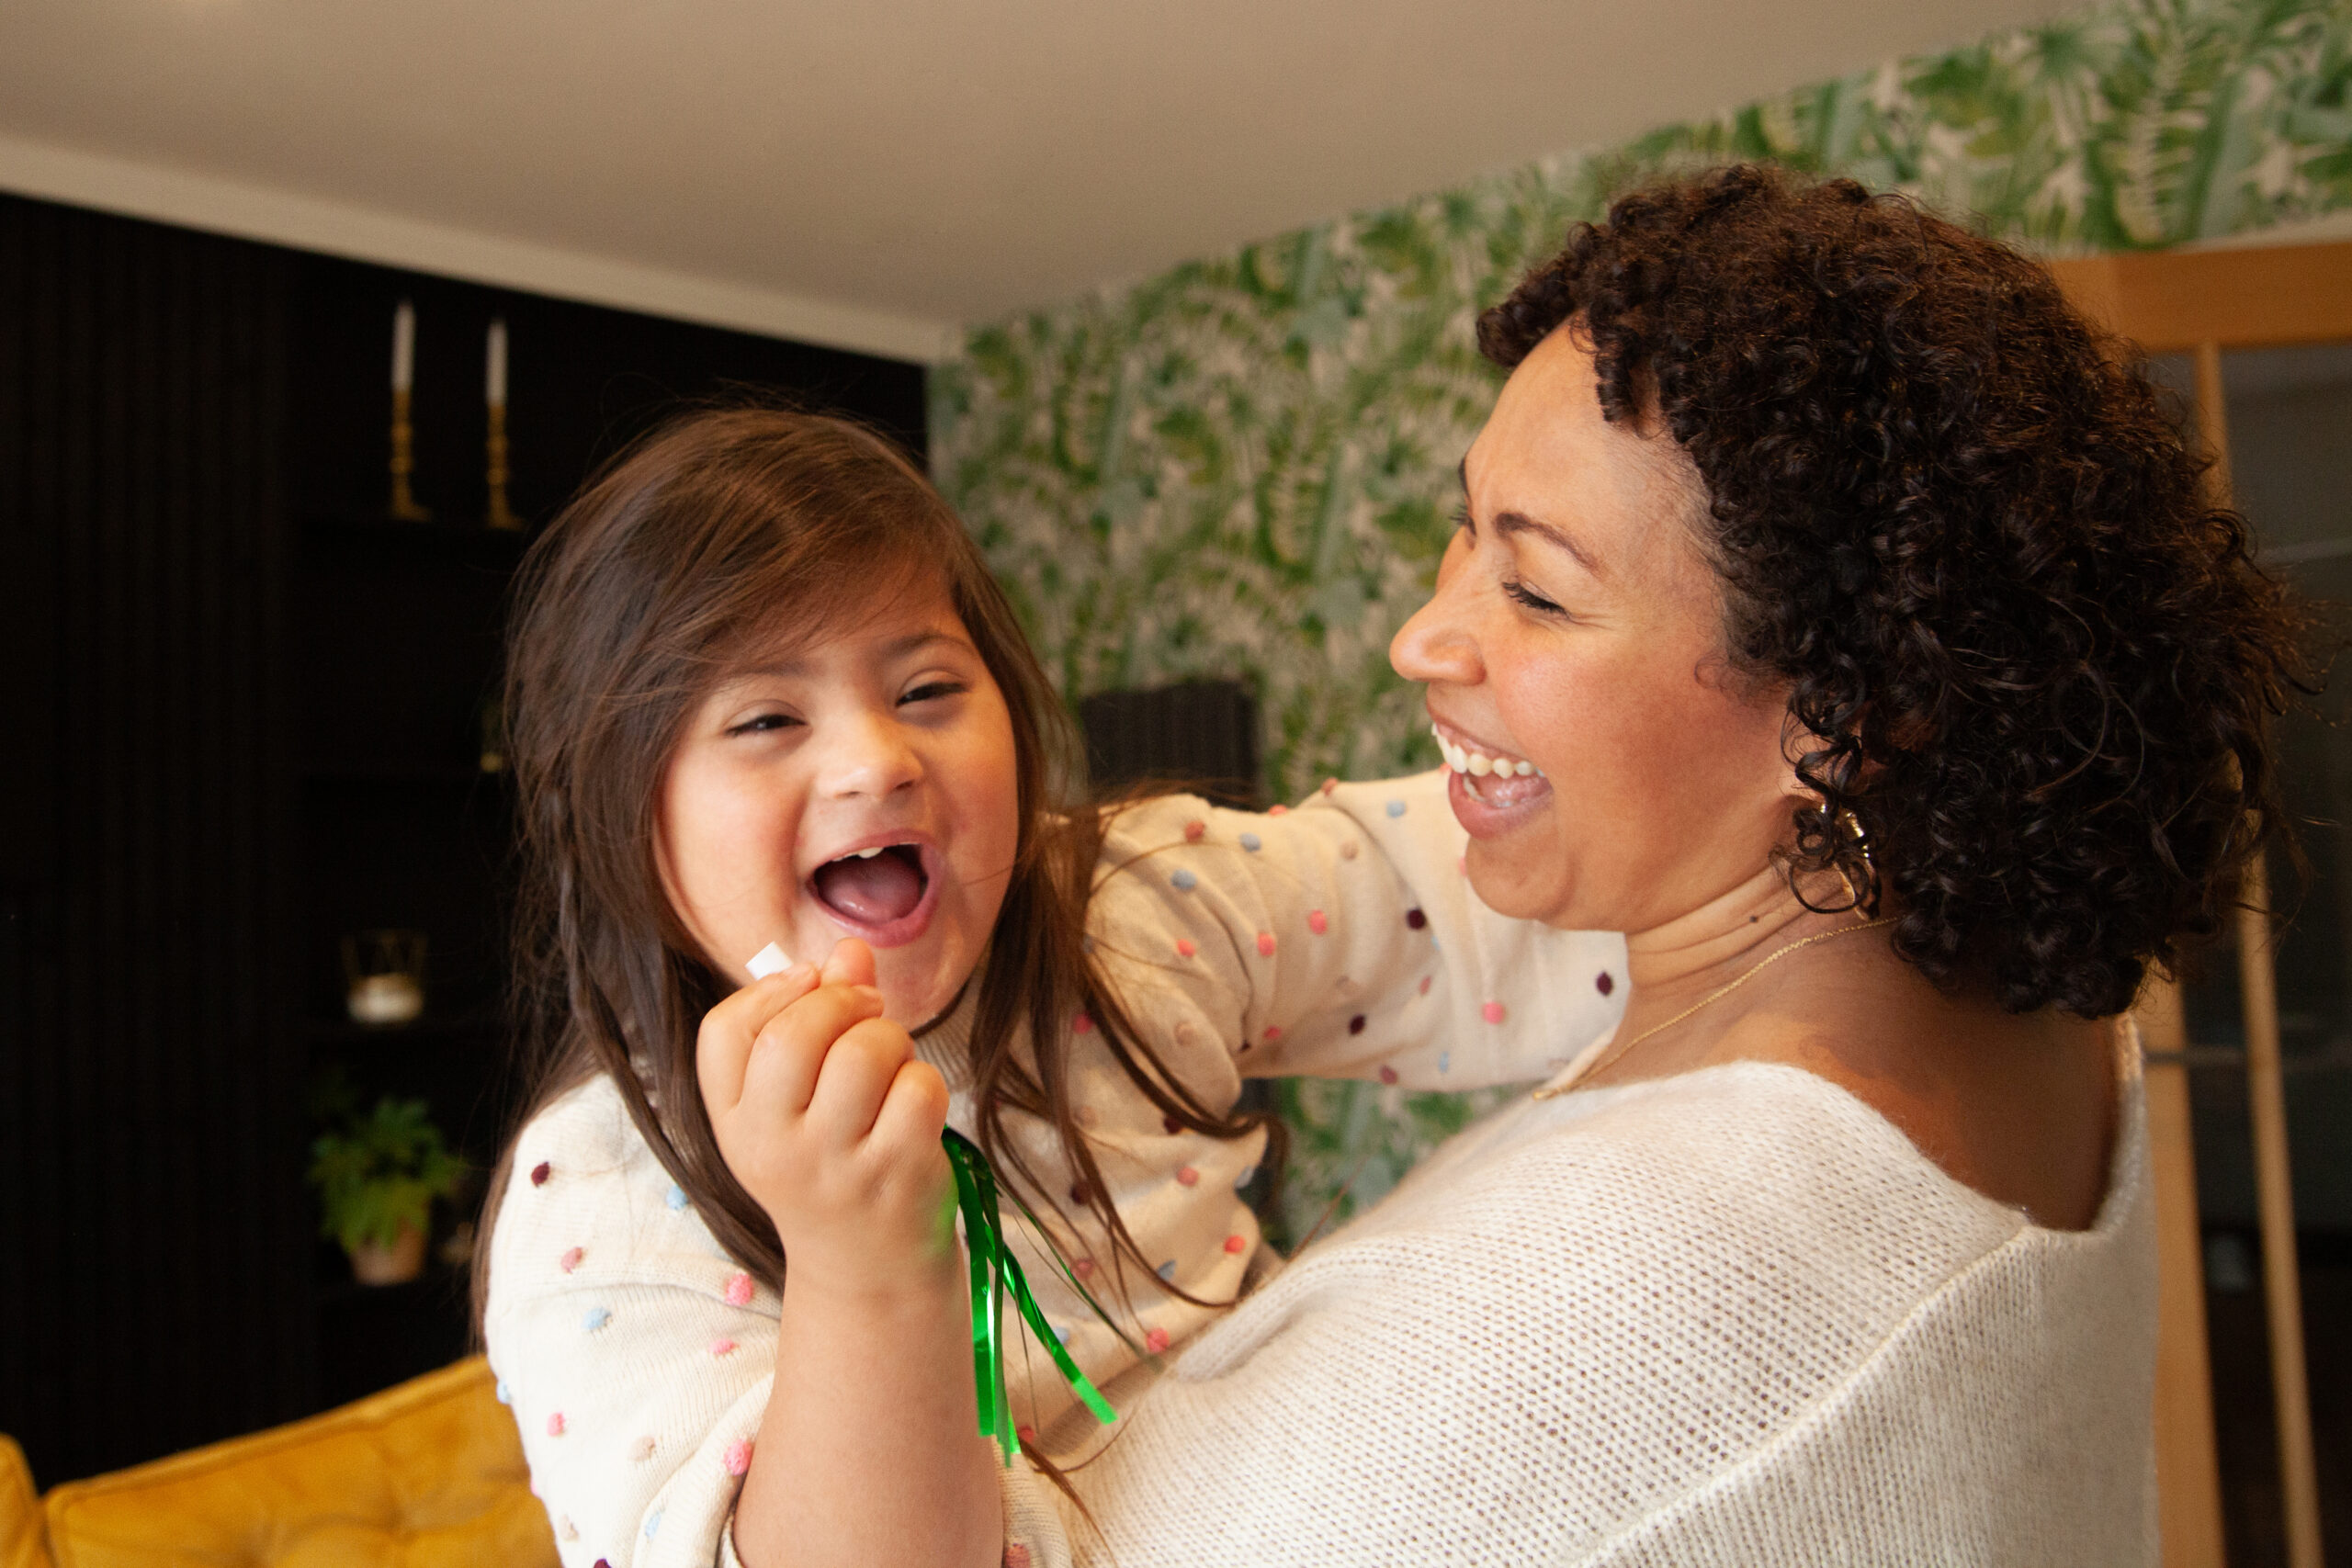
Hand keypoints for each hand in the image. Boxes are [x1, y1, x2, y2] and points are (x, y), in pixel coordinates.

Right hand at [697, 938, 956, 1295]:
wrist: (867, 1268)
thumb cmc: (831, 1163)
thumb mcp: (801, 1103)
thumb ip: (819, 1015)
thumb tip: (851, 949)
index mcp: (734, 1123)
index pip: (725, 1029)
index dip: (774, 989)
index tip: (809, 983)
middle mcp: (771, 1147)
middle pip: (793, 1033)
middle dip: (842, 1001)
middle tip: (868, 1010)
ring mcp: (832, 1166)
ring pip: (864, 1052)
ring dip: (891, 1038)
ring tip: (892, 1064)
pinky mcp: (893, 1174)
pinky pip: (918, 1088)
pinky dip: (926, 1082)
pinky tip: (914, 1108)